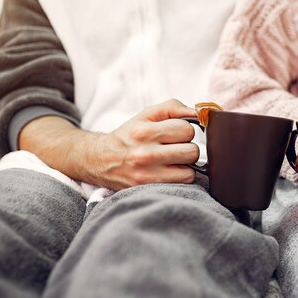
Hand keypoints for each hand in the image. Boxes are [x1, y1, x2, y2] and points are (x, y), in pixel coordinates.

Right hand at [19, 99, 199, 190]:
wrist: (99, 160)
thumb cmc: (128, 136)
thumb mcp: (145, 115)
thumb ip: (171, 108)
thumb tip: (198, 112)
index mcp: (144, 132)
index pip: (187, 129)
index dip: (184, 131)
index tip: (174, 134)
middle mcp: (145, 154)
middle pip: (192, 151)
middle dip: (186, 148)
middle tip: (174, 148)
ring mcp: (147, 175)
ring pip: (190, 171)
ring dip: (185, 166)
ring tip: (171, 161)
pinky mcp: (148, 189)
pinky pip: (182, 184)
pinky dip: (180, 178)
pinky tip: (168, 172)